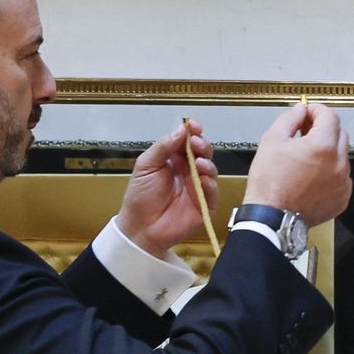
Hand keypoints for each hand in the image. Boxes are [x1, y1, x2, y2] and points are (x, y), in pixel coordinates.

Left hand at [114, 120, 218, 255]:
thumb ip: (163, 147)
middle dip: (202, 145)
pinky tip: (202, 178)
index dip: (192, 132)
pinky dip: (210, 183)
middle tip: (196, 143)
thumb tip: (181, 129)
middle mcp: (189, 171)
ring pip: (211, 170)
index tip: (193, 126)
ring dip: (207, 163)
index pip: (188, 141)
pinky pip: (212, 192)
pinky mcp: (205, 205)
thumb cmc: (140, 195)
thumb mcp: (146, 165)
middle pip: (203, 153)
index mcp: (174, 159)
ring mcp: (198, 187)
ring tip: (198, 162)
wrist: (140, 226)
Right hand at [243, 104, 351, 225]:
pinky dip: (330, 173)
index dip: (316, 110)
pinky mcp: (342, 198)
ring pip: (341, 156)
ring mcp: (343, 182)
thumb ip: (290, 118)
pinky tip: (312, 177)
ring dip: (327, 152)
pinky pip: (341, 177)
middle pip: (340, 134)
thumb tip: (301, 110)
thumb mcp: (272, 140)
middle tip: (305, 132)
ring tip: (306, 158)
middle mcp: (339, 163)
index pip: (330, 115)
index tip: (307, 112)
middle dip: (323, 129)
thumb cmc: (269, 182)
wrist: (272, 218)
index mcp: (323, 146)